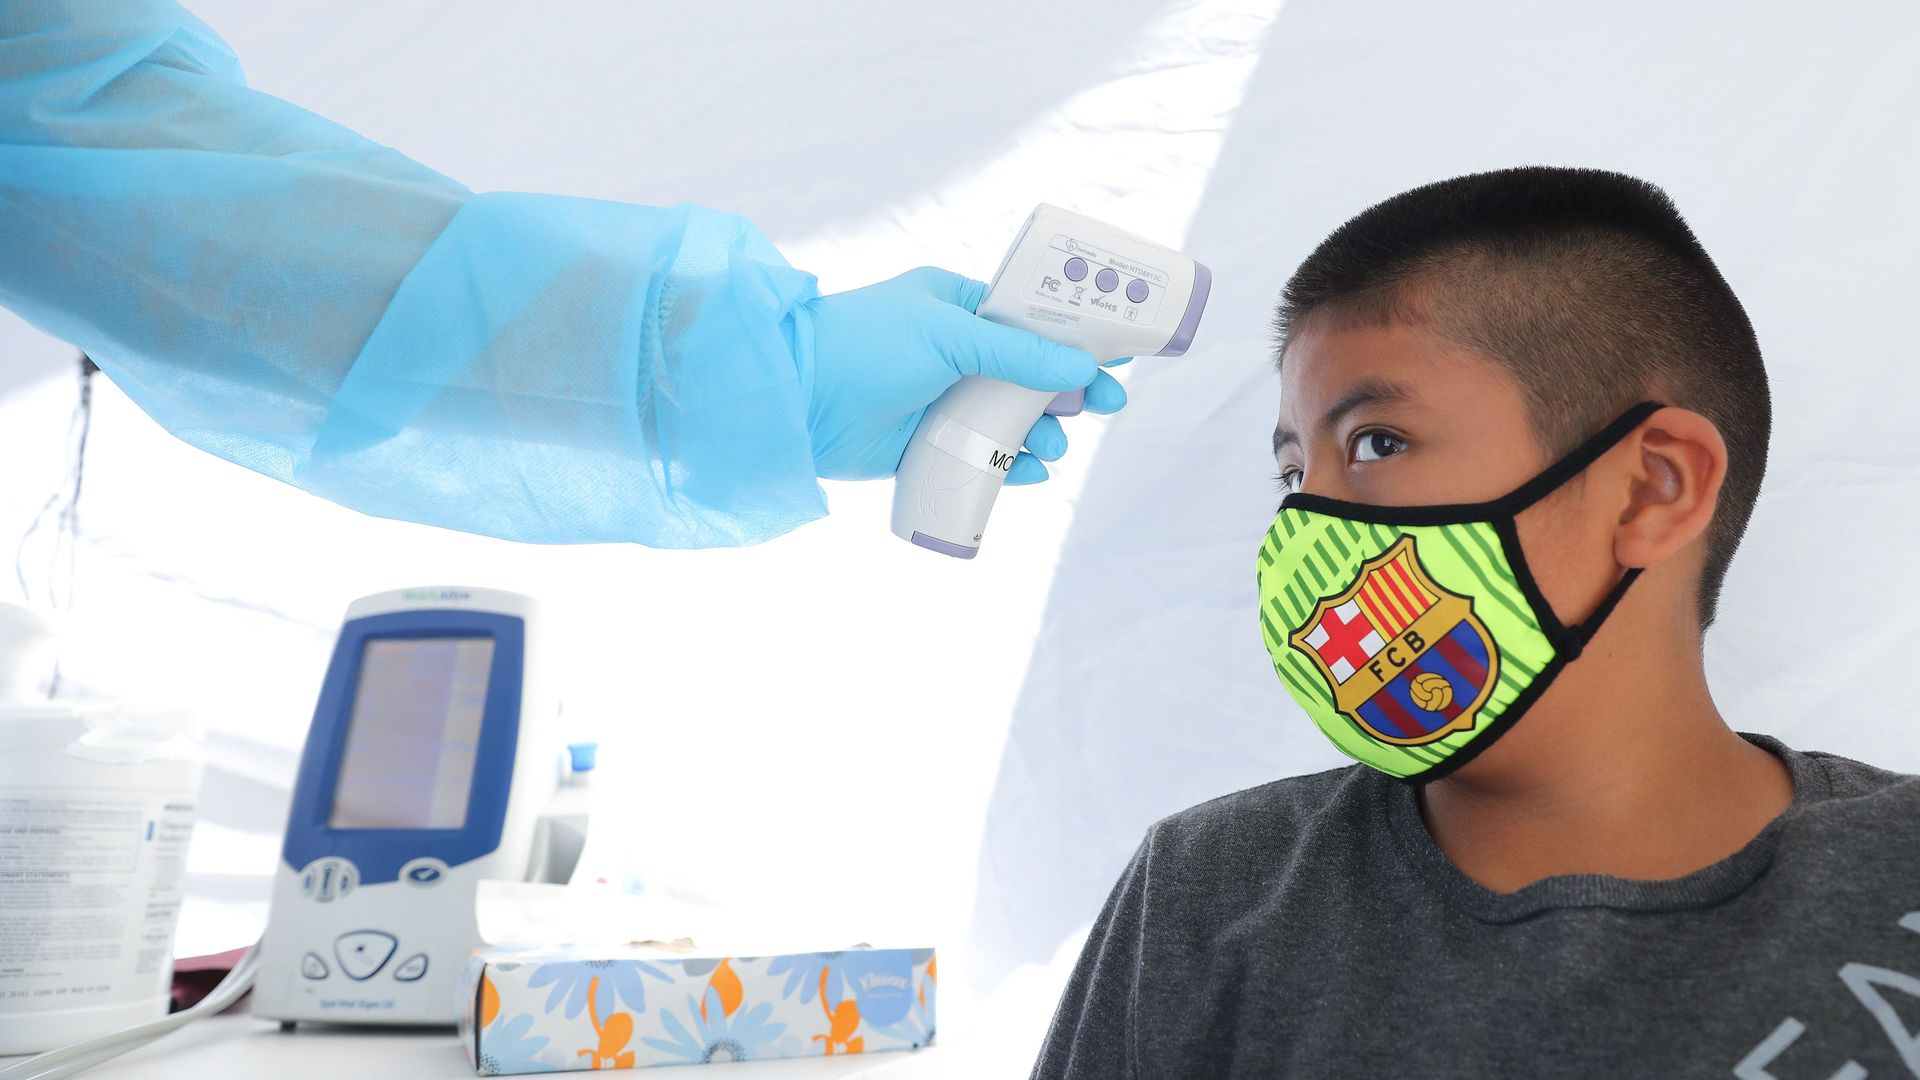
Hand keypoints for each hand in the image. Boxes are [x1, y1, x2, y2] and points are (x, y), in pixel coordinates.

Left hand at [800, 267, 1128, 481]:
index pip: (1034, 319)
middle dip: (1071, 391)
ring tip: (1053, 447)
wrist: (795, 398)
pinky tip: (1031, 474)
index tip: (1118, 355)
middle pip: (1033, 374)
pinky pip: (984, 458)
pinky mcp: (928, 444)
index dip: (1078, 337)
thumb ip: (1016, 354)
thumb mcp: (947, 336)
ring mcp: (944, 400)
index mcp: (960, 307)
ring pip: (1013, 420)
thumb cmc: (864, 344)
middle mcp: (957, 352)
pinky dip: (1012, 468)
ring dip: (1043, 433)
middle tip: (1106, 405)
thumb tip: (1079, 369)